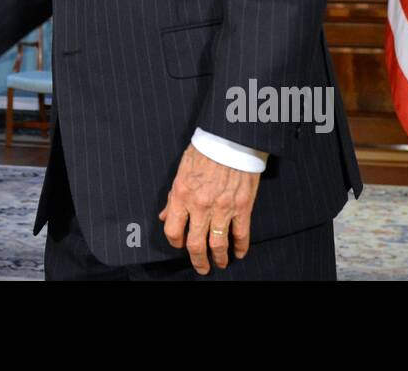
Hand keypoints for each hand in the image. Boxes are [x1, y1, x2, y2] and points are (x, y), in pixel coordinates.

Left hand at [158, 144, 260, 273]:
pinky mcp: (242, 206)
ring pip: (218, 245)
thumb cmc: (204, 150)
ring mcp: (222, 208)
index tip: (180, 245)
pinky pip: (241, 234)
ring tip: (220, 263)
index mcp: (182, 194)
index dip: (175, 242)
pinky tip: (238, 253)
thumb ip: (173, 196)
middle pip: (195, 245)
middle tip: (201, 268)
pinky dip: (240, 247)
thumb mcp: (181, 170)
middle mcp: (200, 205)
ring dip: (219, 258)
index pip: (172, 230)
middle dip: (198, 261)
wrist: (230, 138)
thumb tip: (164, 216)